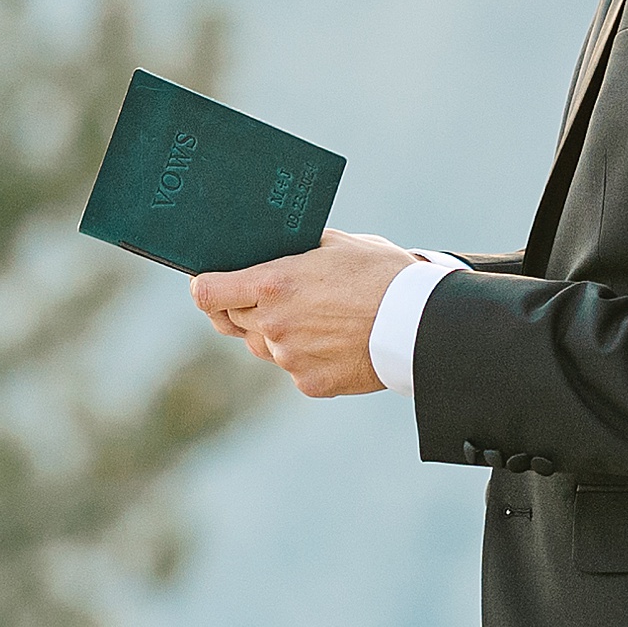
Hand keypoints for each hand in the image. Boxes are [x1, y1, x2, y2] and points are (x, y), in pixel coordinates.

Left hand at [190, 228, 416, 396]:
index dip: (205, 288)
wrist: (422, 323)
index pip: (206, 294)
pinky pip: (292, 368)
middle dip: (245, 308)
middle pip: (231, 320)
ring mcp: (289, 358)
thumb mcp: (334, 243)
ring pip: (262, 346)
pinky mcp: (308, 384)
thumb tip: (267, 246)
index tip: (210, 284)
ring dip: (275, 333)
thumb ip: (292, 249)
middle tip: (275, 296)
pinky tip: (334, 340)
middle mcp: (273, 325)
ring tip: (316, 316)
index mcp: (272, 285)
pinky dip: (305, 356)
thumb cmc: (381, 273)